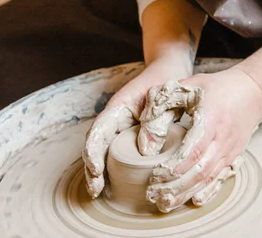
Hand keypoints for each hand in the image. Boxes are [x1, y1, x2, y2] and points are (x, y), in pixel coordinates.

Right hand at [83, 57, 191, 198]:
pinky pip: (117, 152)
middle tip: (95, 189)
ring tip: (98, 191)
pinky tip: (114, 184)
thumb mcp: (160, 99)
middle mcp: (115, 118)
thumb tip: (145, 152)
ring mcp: (121, 127)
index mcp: (118, 107)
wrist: (168, 70)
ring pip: (103, 150)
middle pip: (96, 144)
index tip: (96, 170)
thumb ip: (153, 121)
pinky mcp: (131, 135)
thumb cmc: (164, 80)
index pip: (98, 130)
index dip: (93, 151)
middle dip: (92, 167)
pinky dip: (112, 168)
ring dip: (99, 170)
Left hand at [139, 68, 261, 211]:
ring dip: (187, 192)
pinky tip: (194, 200)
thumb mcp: (190, 84)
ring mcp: (230, 151)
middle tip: (154, 194)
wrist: (252, 92)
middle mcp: (222, 139)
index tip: (156, 175)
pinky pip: (220, 179)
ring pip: (209, 178)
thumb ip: (166, 99)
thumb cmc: (218, 87)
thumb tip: (147, 122)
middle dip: (176, 186)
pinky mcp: (233, 157)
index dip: (176, 165)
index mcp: (211, 120)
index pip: (194, 149)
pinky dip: (207, 191)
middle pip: (200, 170)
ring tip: (166, 203)